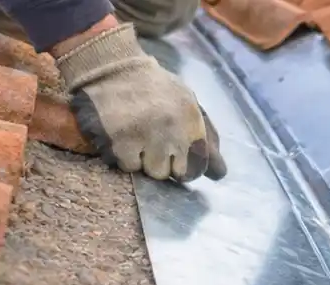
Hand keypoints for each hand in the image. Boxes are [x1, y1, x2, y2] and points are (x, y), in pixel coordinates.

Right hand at [55, 22, 225, 181]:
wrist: (109, 66)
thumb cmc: (154, 88)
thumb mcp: (188, 102)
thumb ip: (208, 135)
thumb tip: (219, 173)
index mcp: (192, 119)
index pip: (199, 165)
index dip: (188, 167)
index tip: (179, 161)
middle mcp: (172, 129)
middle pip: (175, 173)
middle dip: (167, 164)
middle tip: (154, 144)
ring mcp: (145, 137)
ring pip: (152, 172)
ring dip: (146, 160)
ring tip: (137, 137)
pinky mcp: (119, 143)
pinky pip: (128, 166)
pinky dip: (124, 156)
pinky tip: (122, 136)